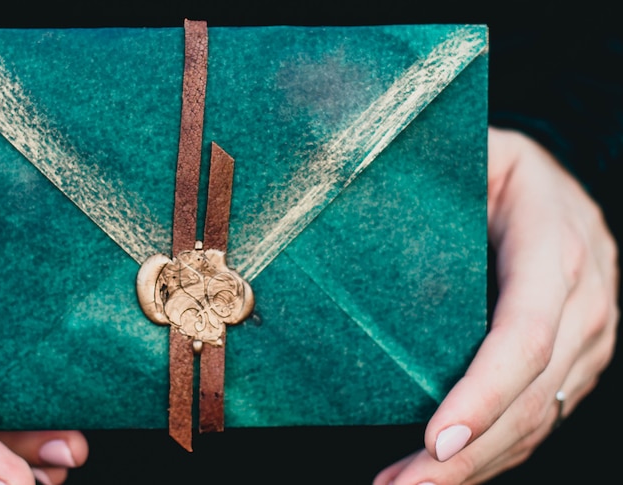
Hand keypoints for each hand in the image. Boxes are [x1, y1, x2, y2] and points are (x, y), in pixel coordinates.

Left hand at [374, 127, 618, 483]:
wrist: (547, 179)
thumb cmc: (488, 161)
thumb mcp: (473, 151)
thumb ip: (439, 176)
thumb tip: (345, 188)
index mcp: (555, 242)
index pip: (526, 333)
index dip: (484, 393)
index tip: (434, 439)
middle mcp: (586, 299)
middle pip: (534, 395)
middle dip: (468, 455)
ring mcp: (589, 335)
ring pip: (540, 418)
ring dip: (477, 466)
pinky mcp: (575, 359)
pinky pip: (540, 416)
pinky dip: (495, 452)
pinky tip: (445, 471)